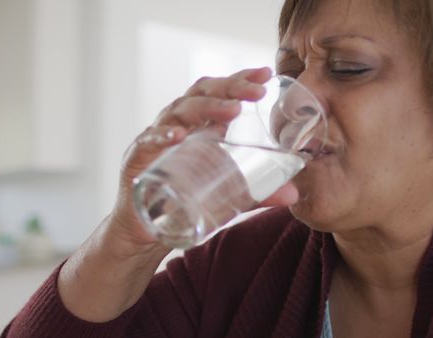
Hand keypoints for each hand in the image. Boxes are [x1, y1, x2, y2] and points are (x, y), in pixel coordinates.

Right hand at [108, 67, 299, 250]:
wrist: (148, 229)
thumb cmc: (187, 200)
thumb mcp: (228, 195)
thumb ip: (258, 192)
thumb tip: (295, 195)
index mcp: (200, 126)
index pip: (220, 91)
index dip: (241, 78)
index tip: (266, 72)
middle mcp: (179, 124)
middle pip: (202, 93)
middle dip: (231, 88)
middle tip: (257, 91)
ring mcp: (157, 139)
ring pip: (179, 111)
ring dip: (207, 107)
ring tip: (234, 111)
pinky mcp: (138, 160)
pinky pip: (147, 141)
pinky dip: (161, 136)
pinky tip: (178, 136)